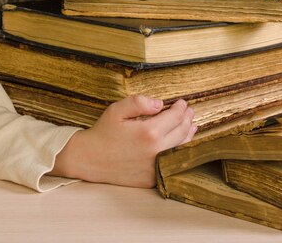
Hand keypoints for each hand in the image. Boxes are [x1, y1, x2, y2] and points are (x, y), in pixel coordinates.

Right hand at [50, 95, 196, 187]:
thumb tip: (160, 104)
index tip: (182, 102)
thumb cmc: (103, 132)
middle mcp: (156, 151)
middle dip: (187, 119)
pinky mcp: (152, 178)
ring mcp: (155, 167)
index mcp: (149, 132)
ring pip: (181, 149)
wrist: (89, 159)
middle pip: (182, 132)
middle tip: (188, 111)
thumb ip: (139, 102)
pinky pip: (171, 163)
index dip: (181, 108)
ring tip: (191, 126)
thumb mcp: (117, 110)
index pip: (175, 117)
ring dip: (188, 135)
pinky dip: (178, 152)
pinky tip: (179, 144)